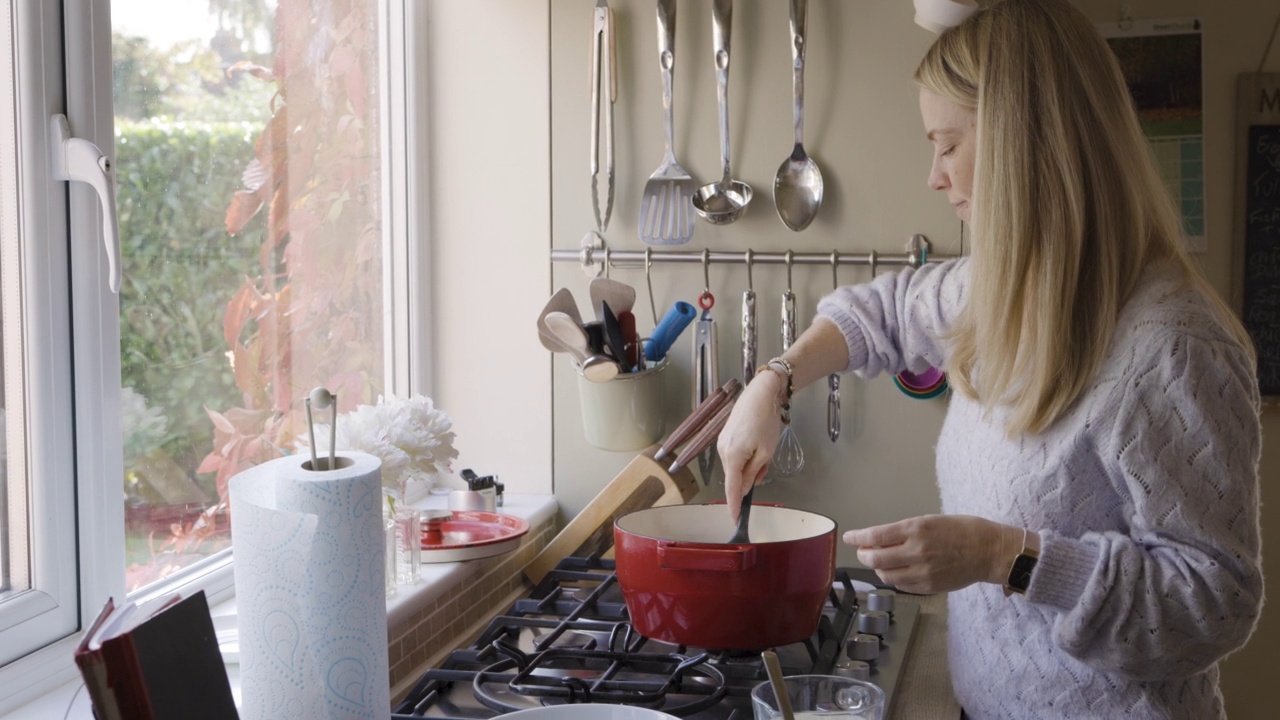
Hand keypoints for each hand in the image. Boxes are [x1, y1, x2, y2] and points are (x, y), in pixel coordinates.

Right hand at [716, 370, 784, 521]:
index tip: (735, 520)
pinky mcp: (725, 437)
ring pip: (735, 466)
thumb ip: (754, 473)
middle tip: (765, 467)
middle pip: (734, 477)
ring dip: (749, 467)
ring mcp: (721, 443)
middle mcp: (722, 451)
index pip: (732, 488)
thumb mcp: (765, 452)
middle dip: (749, 479)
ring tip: (764, 452)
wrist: (759, 395)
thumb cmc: (765, 422)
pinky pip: (734, 456)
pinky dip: (745, 458)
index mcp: (732, 456)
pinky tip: (757, 447)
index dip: (734, 506)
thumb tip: (745, 488)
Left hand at [842, 515, 1023, 593]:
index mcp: (916, 529)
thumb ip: (904, 532)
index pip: (876, 536)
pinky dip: (894, 578)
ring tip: (881, 562)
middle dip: (863, 555)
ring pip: (886, 575)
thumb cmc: (962, 530)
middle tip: (863, 551)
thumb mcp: (930, 521)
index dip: (857, 537)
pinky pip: (902, 585)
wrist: (990, 551)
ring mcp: (923, 571)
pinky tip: (897, 571)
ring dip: (878, 569)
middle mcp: (916, 551)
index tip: (848, 537)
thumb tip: (879, 540)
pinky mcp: (930, 586)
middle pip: (875, 559)